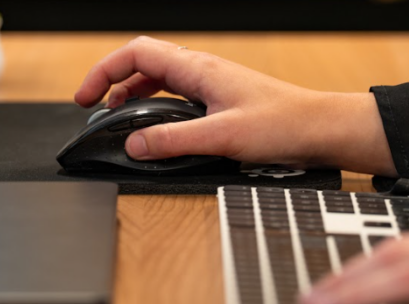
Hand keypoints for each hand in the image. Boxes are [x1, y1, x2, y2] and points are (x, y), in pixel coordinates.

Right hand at [74, 36, 396, 175]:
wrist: (322, 130)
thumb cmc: (285, 125)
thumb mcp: (222, 136)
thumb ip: (174, 141)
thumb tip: (135, 144)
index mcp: (198, 69)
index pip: (136, 54)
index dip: (104, 71)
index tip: (85, 98)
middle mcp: (203, 72)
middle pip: (143, 66)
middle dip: (113, 85)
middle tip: (94, 112)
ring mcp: (212, 86)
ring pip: (160, 83)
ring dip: (134, 99)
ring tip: (119, 121)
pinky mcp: (222, 103)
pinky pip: (179, 99)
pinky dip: (158, 111)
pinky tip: (158, 132)